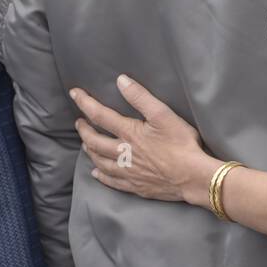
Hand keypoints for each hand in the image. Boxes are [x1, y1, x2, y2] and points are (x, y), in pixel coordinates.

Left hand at [70, 74, 217, 202]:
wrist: (192, 177)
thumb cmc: (181, 144)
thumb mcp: (163, 114)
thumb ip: (140, 97)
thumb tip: (120, 80)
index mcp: (129, 133)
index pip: (100, 115)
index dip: (85, 103)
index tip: (74, 94)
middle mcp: (122, 153)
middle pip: (94, 141)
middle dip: (83, 130)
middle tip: (78, 123)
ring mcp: (128, 172)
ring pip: (100, 161)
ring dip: (90, 151)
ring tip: (85, 144)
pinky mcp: (135, 186)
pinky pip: (111, 181)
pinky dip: (101, 176)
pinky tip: (96, 174)